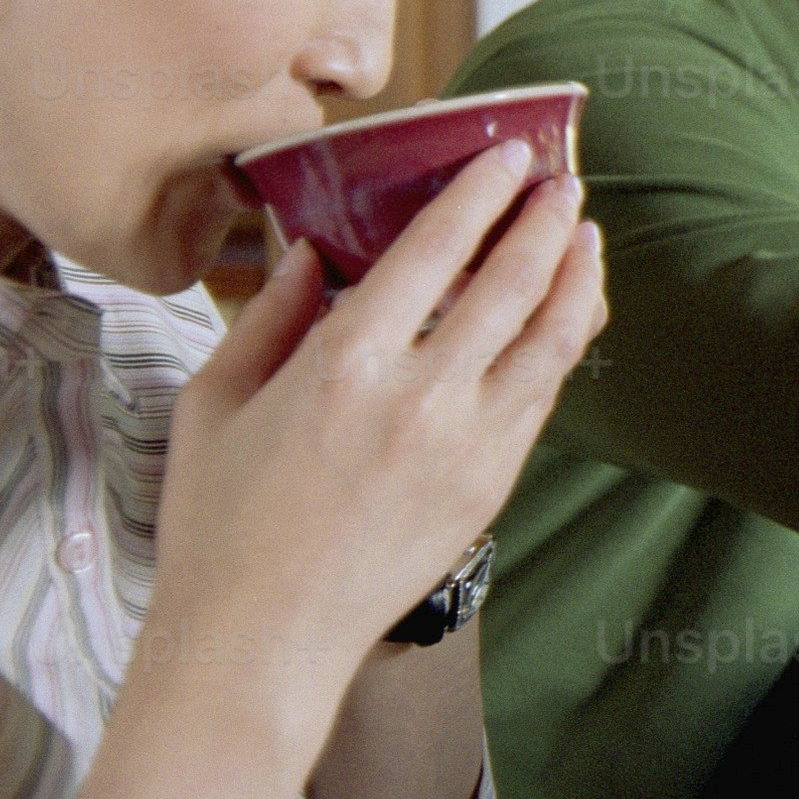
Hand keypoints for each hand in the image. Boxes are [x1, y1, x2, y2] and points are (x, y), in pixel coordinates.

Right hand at [151, 143, 606, 744]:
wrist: (260, 640)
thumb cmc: (219, 523)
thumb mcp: (212, 402)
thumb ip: (267, 316)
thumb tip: (309, 253)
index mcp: (344, 365)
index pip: (434, 251)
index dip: (481, 195)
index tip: (509, 158)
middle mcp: (420, 398)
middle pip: (512, 283)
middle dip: (547, 222)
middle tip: (564, 184)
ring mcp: (467, 445)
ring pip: (551, 339)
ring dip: (577, 277)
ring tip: (587, 237)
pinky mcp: (491, 487)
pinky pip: (542, 396)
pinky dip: (562, 345)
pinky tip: (564, 318)